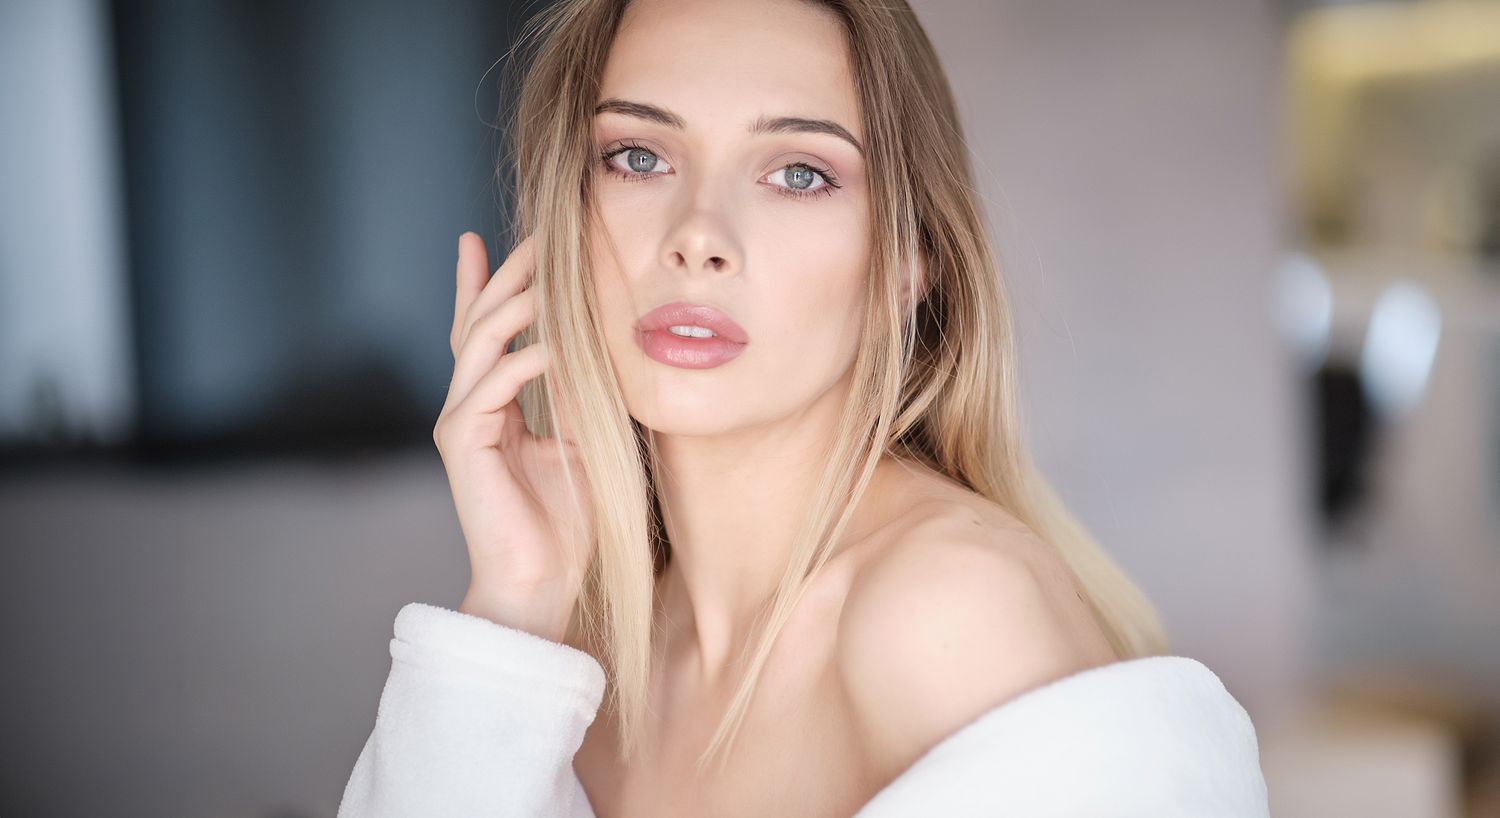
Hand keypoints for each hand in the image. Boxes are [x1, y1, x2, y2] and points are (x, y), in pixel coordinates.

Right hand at [433, 231, 594, 641]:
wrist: (540, 584)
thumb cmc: (564, 524)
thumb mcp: (583, 444)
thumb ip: (580, 397)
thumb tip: (598, 346)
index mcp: (494, 406)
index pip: (488, 331)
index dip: (493, 283)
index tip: (513, 239)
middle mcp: (469, 406)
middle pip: (480, 321)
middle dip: (507, 274)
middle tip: (540, 234)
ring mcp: (461, 421)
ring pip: (481, 340)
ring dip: (516, 301)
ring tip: (550, 269)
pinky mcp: (462, 441)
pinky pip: (495, 383)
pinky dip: (528, 357)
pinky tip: (559, 342)